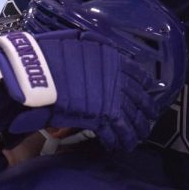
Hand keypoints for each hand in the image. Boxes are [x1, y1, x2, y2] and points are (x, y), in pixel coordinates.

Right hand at [0, 30, 158, 150]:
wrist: (39, 70)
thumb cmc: (53, 54)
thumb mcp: (78, 44)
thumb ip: (94, 54)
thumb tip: (97, 60)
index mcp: (114, 60)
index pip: (139, 76)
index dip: (146, 87)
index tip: (149, 93)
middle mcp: (118, 80)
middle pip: (140, 101)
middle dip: (145, 113)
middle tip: (147, 122)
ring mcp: (112, 99)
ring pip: (131, 119)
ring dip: (135, 131)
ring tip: (135, 139)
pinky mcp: (101, 117)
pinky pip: (115, 132)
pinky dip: (117, 140)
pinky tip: (118, 146)